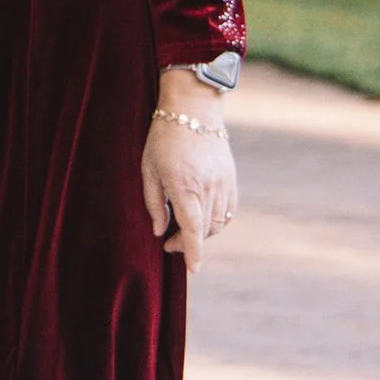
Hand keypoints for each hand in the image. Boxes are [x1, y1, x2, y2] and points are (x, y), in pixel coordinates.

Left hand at [141, 80, 237, 271]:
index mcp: (184, 186)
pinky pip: (228, 210)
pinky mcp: (231, 178)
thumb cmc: (164, 138)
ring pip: (218, 222)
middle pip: (204, 229)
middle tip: (170, 244)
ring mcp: (223, 183)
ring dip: (203, 233)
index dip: (193, 252)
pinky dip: (217, 220)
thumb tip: (159, 231)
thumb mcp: (148, 169)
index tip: (193, 269)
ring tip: (184, 230)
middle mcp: (208, 187)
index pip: (192, 229)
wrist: (193, 109)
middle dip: (188, 243)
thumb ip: (154, 203)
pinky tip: (203, 218)